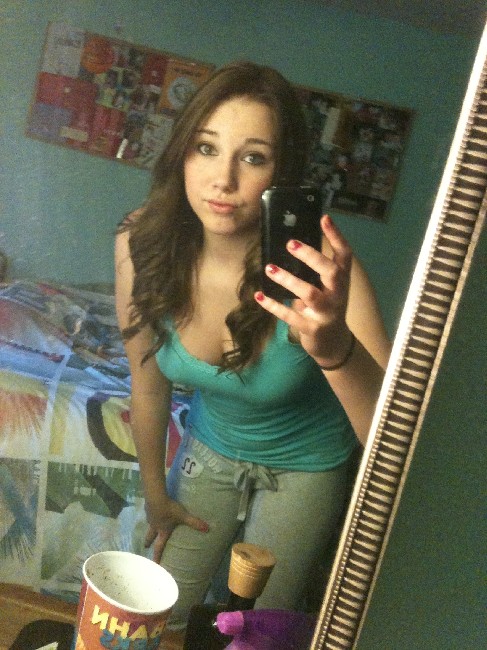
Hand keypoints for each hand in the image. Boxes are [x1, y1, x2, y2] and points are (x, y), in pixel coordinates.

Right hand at [144, 495, 208, 563]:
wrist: (156, 497)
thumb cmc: (170, 509)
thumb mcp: (183, 516)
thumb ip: (194, 522)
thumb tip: (207, 529)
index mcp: (163, 530)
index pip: (159, 546)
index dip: (157, 556)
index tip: (155, 564)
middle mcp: (155, 526)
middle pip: (150, 537)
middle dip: (148, 542)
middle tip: (146, 547)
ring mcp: (150, 518)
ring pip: (149, 525)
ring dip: (149, 528)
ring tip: (149, 528)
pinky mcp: (148, 509)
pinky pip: (148, 514)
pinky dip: (150, 515)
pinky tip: (152, 511)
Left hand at [255, 215, 352, 366]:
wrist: (333, 343)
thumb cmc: (326, 306)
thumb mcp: (327, 287)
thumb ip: (316, 270)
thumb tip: (291, 245)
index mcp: (342, 280)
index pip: (344, 254)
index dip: (336, 236)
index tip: (324, 218)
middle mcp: (337, 294)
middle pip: (330, 272)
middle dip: (311, 256)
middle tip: (290, 244)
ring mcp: (325, 312)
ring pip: (309, 293)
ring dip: (289, 280)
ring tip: (269, 268)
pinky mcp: (311, 328)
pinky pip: (290, 316)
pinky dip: (273, 306)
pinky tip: (259, 295)